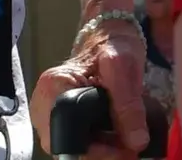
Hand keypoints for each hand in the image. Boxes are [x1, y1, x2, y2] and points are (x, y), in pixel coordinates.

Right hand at [31, 18, 150, 158]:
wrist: (109, 34)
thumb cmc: (113, 44)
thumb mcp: (124, 69)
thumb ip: (129, 106)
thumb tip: (137, 142)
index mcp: (54, 88)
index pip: (66, 138)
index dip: (96, 151)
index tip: (123, 150)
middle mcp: (44, 103)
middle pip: (67, 148)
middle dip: (101, 153)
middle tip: (130, 149)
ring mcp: (50, 113)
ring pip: (72, 148)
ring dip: (101, 150)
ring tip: (127, 142)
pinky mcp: (60, 117)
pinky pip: (77, 141)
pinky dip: (98, 144)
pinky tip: (117, 137)